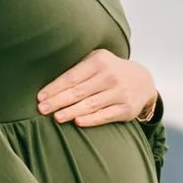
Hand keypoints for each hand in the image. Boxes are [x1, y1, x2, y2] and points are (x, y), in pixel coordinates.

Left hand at [36, 49, 160, 129]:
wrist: (142, 80)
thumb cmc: (110, 71)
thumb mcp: (97, 61)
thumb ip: (78, 67)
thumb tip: (49, 82)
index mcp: (99, 61)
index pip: (72, 76)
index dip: (55, 88)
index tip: (40, 97)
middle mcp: (110, 76)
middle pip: (79, 91)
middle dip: (58, 101)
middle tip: (42, 109)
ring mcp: (119, 92)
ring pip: (90, 104)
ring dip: (71, 112)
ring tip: (56, 117)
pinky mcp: (126, 109)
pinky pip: (105, 115)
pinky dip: (91, 119)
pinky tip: (77, 122)